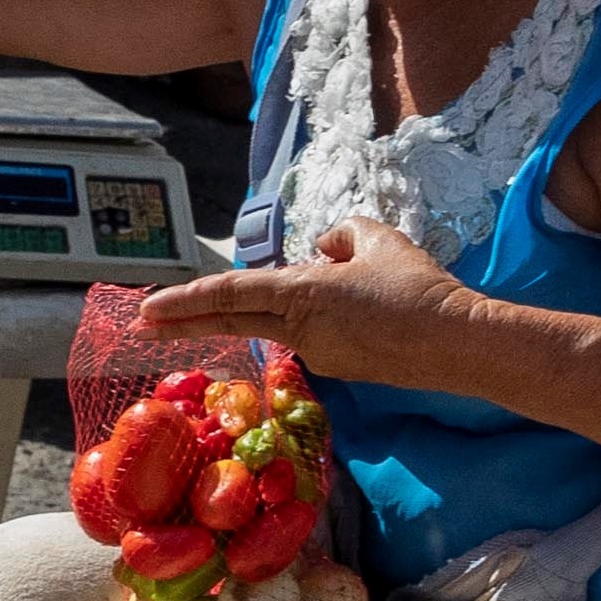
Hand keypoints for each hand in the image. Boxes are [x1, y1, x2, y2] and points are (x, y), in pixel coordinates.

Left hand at [136, 218, 475, 391]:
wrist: (459, 344)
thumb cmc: (420, 286)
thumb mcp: (377, 238)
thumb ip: (339, 234)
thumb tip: (323, 249)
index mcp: (301, 295)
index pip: (229, 294)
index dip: (185, 300)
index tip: (147, 310)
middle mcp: (301, 330)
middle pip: (232, 319)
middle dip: (183, 322)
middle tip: (141, 325)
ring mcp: (319, 353)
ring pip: (283, 321)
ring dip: (285, 305)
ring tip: (363, 283)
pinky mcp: (340, 366)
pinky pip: (316, 332)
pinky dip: (319, 315)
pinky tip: (372, 303)